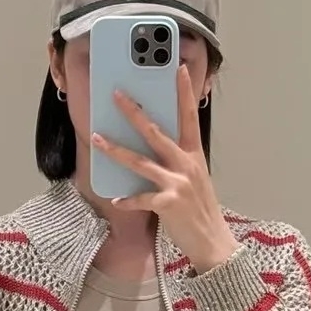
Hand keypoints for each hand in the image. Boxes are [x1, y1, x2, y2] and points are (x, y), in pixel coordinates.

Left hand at [91, 66, 237, 273]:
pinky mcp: (168, 203)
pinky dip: (127, 200)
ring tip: (97, 138)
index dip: (184, 92)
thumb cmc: (200, 209)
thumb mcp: (196, 178)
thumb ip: (179, 160)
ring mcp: (177, 183)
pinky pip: (141, 198)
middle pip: (155, 132)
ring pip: (140, 161)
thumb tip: (156, 145)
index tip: (177, 69)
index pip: (189, 116)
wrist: (212, 241)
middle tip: (116, 95)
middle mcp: (186, 165)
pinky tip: (116, 200)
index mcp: (194, 155)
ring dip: (115, 149)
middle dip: (133, 112)